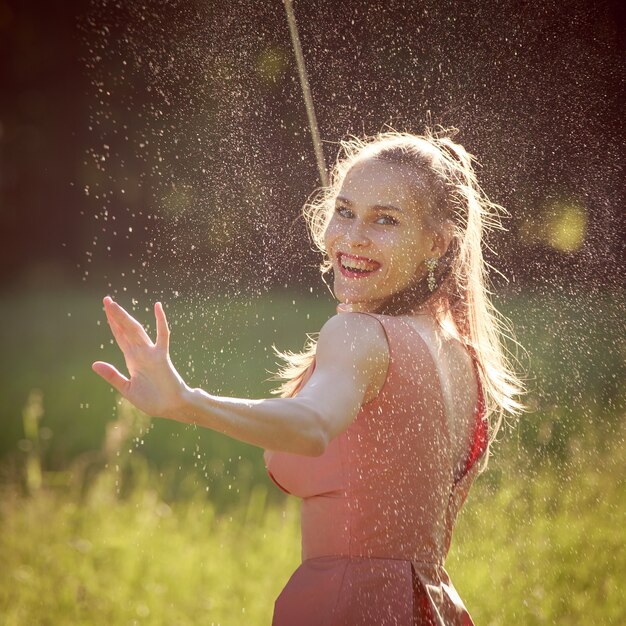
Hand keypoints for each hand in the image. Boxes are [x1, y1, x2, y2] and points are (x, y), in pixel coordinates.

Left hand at [92, 296, 188, 419]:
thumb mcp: (127, 389)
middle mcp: (140, 352)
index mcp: (132, 359)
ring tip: (114, 304)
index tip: (106, 310)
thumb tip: (94, 364)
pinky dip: (161, 321)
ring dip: (125, 317)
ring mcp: (151, 353)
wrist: (172, 407)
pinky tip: (157, 306)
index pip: (120, 337)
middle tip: (106, 299)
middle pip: (125, 329)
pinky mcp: (162, 356)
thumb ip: (112, 376)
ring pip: (136, 330)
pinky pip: (162, 336)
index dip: (113, 323)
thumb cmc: (153, 400)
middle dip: (115, 315)